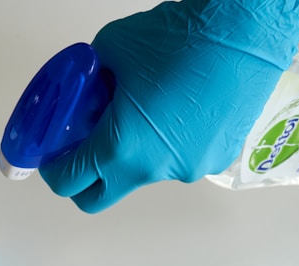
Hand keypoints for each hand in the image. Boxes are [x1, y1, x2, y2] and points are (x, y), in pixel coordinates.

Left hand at [40, 0, 298, 212]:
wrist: (247, 32)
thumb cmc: (176, 38)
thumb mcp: (111, 50)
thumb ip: (89, 81)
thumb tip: (86, 91)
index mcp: (120, 147)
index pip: (69, 181)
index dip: (52, 171)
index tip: (52, 158)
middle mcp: (151, 170)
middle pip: (98, 199)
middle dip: (82, 182)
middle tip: (82, 152)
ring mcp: (185, 171)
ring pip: (140, 176)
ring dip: (130, 156)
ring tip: (144, 114)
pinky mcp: (214, 162)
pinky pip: (175, 162)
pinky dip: (165, 147)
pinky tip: (178, 113)